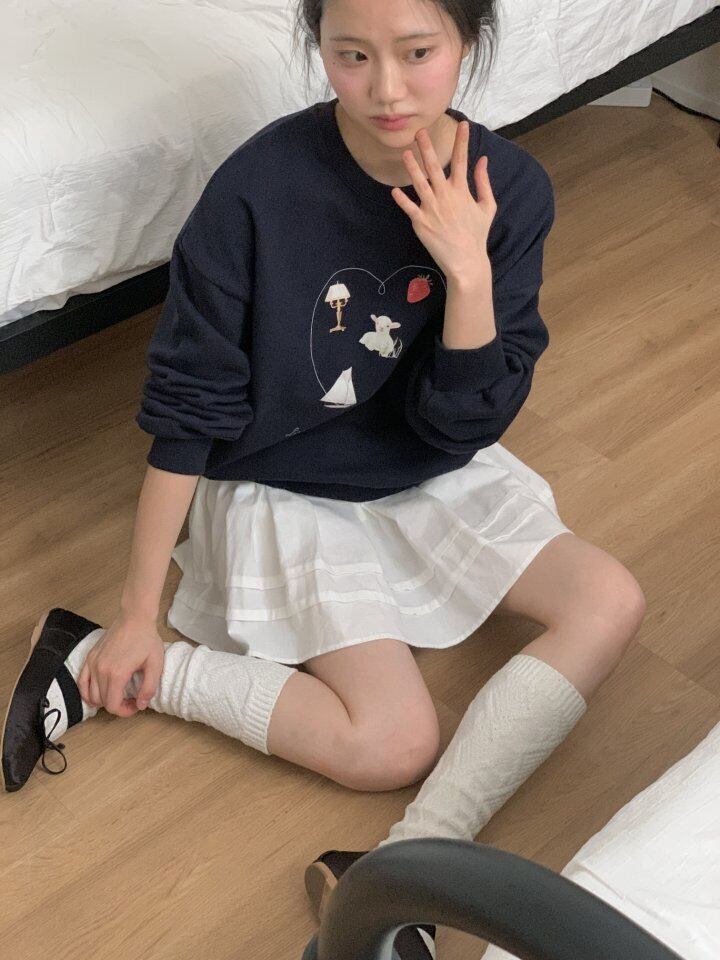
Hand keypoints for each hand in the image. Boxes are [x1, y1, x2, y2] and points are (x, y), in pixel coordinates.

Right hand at [76, 613, 165, 717]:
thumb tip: (141, 705)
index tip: (135, 705)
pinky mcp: (90, 657)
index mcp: (117, 673)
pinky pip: (81, 681)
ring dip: (103, 700)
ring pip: (90, 694)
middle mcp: (101, 670)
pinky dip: (87, 691)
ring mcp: (93, 663)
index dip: (124, 712)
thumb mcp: (155, 665)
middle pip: (102, 701)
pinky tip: (97, 693)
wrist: (135, 618)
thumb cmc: (146, 639)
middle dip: (117, 706)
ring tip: (118, 695)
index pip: (112, 706)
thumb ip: (149, 688)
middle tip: (131, 700)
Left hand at [390, 120, 495, 278]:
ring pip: (419, 183)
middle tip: (420, 132)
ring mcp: (432, 209)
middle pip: (435, 167)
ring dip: (412, 167)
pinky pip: (409, 208)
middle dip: (427, 148)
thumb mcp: (487, 206)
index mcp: (462, 191)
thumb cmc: (476, 234)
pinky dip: (401, 200)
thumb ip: (484, 182)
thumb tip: (483, 160)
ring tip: (405, 153)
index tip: (463, 125)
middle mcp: (446, 197)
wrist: (466, 261)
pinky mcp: (421, 223)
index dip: (462, 142)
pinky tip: (394, 190)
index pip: (462, 161)